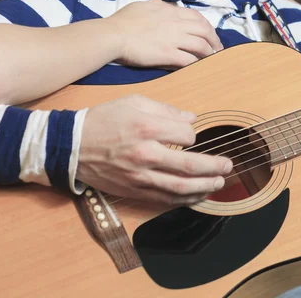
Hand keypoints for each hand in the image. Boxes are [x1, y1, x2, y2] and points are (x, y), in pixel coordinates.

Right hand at [76, 95, 232, 205]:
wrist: (73, 145)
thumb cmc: (104, 119)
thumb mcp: (134, 101)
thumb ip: (165, 110)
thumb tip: (191, 119)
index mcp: (147, 128)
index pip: (186, 135)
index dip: (193, 134)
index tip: (189, 133)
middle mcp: (146, 154)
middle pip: (190, 165)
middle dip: (213, 167)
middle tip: (228, 166)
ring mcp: (140, 176)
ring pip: (181, 187)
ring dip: (205, 187)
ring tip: (219, 183)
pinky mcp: (134, 190)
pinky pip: (165, 198)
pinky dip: (184, 199)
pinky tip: (197, 196)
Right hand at [106, 0, 222, 68]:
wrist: (114, 35)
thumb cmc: (123, 20)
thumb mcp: (144, 6)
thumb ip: (160, 7)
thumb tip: (167, 9)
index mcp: (169, 10)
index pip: (196, 16)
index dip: (206, 25)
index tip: (209, 33)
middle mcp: (175, 23)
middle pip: (204, 29)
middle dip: (214, 39)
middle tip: (217, 48)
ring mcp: (173, 39)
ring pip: (201, 44)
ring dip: (209, 52)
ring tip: (212, 59)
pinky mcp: (168, 54)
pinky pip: (189, 59)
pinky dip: (197, 63)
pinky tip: (199, 67)